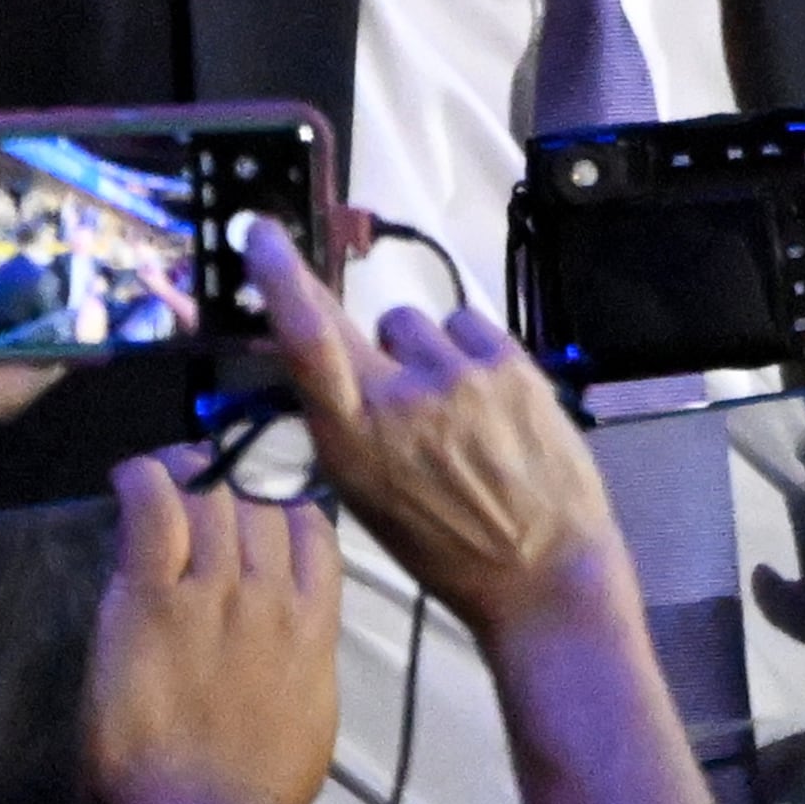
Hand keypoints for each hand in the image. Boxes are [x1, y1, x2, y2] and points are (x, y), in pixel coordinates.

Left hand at [88, 453, 342, 803]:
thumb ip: (302, 666)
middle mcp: (270, 594)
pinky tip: (128, 476)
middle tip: (196, 477)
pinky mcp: (153, 598)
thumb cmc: (255, 796)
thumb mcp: (308, 723)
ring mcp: (213, 591)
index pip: (311, 526)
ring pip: (209, 494)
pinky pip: (152, 509)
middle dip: (228, 477)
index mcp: (314, 627)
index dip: (281, 500)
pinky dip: (141, 479)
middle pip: (258, 499)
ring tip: (162, 473)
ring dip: (184, 470)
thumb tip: (288, 645)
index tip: (255, 498)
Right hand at [247, 217, 631, 641]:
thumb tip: (317, 369)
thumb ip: (342, 426)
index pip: (306, 339)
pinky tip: (487, 399)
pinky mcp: (511, 361)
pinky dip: (469, 353)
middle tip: (388, 367)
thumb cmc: (445, 548)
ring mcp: (460, 373)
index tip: (262, 233)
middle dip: (365, 331)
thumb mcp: (367, 498)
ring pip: (418, 325)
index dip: (279, 279)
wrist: (543, 570)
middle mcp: (401, 396)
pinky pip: (466, 325)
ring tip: (455, 408)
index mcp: (354, 440)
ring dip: (425, 355)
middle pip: (363, 320)